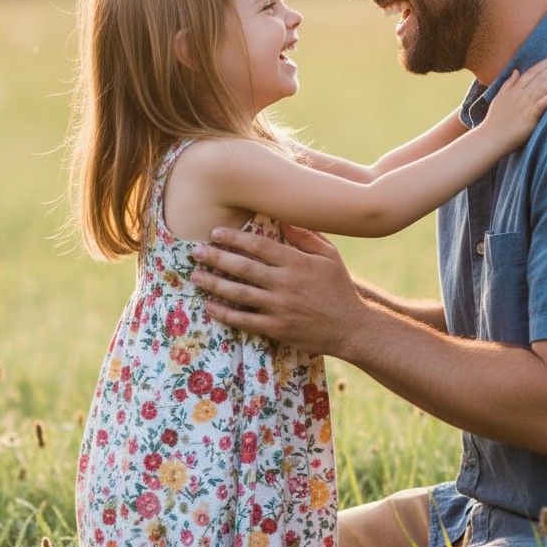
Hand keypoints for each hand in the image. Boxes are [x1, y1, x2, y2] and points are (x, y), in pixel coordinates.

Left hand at [189, 224, 365, 353]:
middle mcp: (286, 284)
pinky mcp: (277, 329)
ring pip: (238, 293)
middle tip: (195, 252)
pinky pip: (244, 320)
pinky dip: (224, 313)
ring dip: (213, 284)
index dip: (235, 238)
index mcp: (298, 263)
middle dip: (216, 258)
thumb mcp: (330, 256)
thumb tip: (282, 217)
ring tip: (195, 276)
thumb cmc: (339, 288)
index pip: (259, 246)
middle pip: (243, 268)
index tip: (215, 233)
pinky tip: (209, 306)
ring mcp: (280, 308)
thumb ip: (306, 236)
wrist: (352, 328)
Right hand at [480, 53, 546, 152]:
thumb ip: (508, 84)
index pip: (532, 72)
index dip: (544, 63)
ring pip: (541, 88)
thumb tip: (516, 71)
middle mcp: (520, 95)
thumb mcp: (499, 98)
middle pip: (539, 77)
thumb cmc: (495, 120)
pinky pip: (539, 106)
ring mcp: (524, 106)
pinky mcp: (528, 119)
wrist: (490, 138)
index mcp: (514, 90)